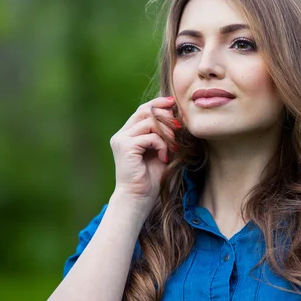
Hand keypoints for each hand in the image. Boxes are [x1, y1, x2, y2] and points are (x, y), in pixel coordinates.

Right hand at [109, 96, 178, 214]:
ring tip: (172, 147)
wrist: (138, 197)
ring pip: (149, 122)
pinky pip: (150, 137)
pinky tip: (164, 157)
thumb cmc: (150, 178)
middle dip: (165, 116)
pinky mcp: (125, 147)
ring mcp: (121, 140)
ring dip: (166, 133)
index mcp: (128, 134)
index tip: (173, 103)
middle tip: (179, 127)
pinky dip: (162, 145)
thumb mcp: (160, 151)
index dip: (158, 104)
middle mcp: (121, 135)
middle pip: (144, 111)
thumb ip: (163, 135)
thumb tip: (176, 117)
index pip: (142, 110)